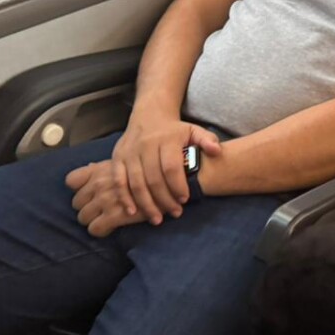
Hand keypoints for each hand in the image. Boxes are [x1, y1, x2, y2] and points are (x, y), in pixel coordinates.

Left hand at [66, 160, 149, 237]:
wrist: (168, 177)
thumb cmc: (148, 168)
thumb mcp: (124, 159)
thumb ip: (106, 166)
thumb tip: (91, 168)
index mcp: (99, 170)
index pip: (71, 180)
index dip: (78, 188)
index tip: (89, 192)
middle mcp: (98, 184)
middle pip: (76, 202)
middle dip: (86, 207)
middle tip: (101, 209)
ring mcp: (104, 200)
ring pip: (82, 217)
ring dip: (93, 220)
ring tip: (107, 219)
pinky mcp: (113, 215)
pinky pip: (94, 229)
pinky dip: (101, 230)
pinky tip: (113, 227)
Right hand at [106, 115, 221, 224]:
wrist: (149, 115)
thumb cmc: (175, 130)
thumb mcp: (193, 130)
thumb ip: (206, 140)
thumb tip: (217, 151)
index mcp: (166, 139)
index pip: (171, 167)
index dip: (178, 185)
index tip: (185, 199)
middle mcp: (146, 145)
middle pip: (153, 178)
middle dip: (164, 200)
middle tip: (175, 213)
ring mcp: (130, 152)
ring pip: (136, 183)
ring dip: (146, 204)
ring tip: (157, 219)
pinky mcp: (118, 158)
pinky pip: (119, 181)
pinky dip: (124, 198)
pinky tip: (133, 212)